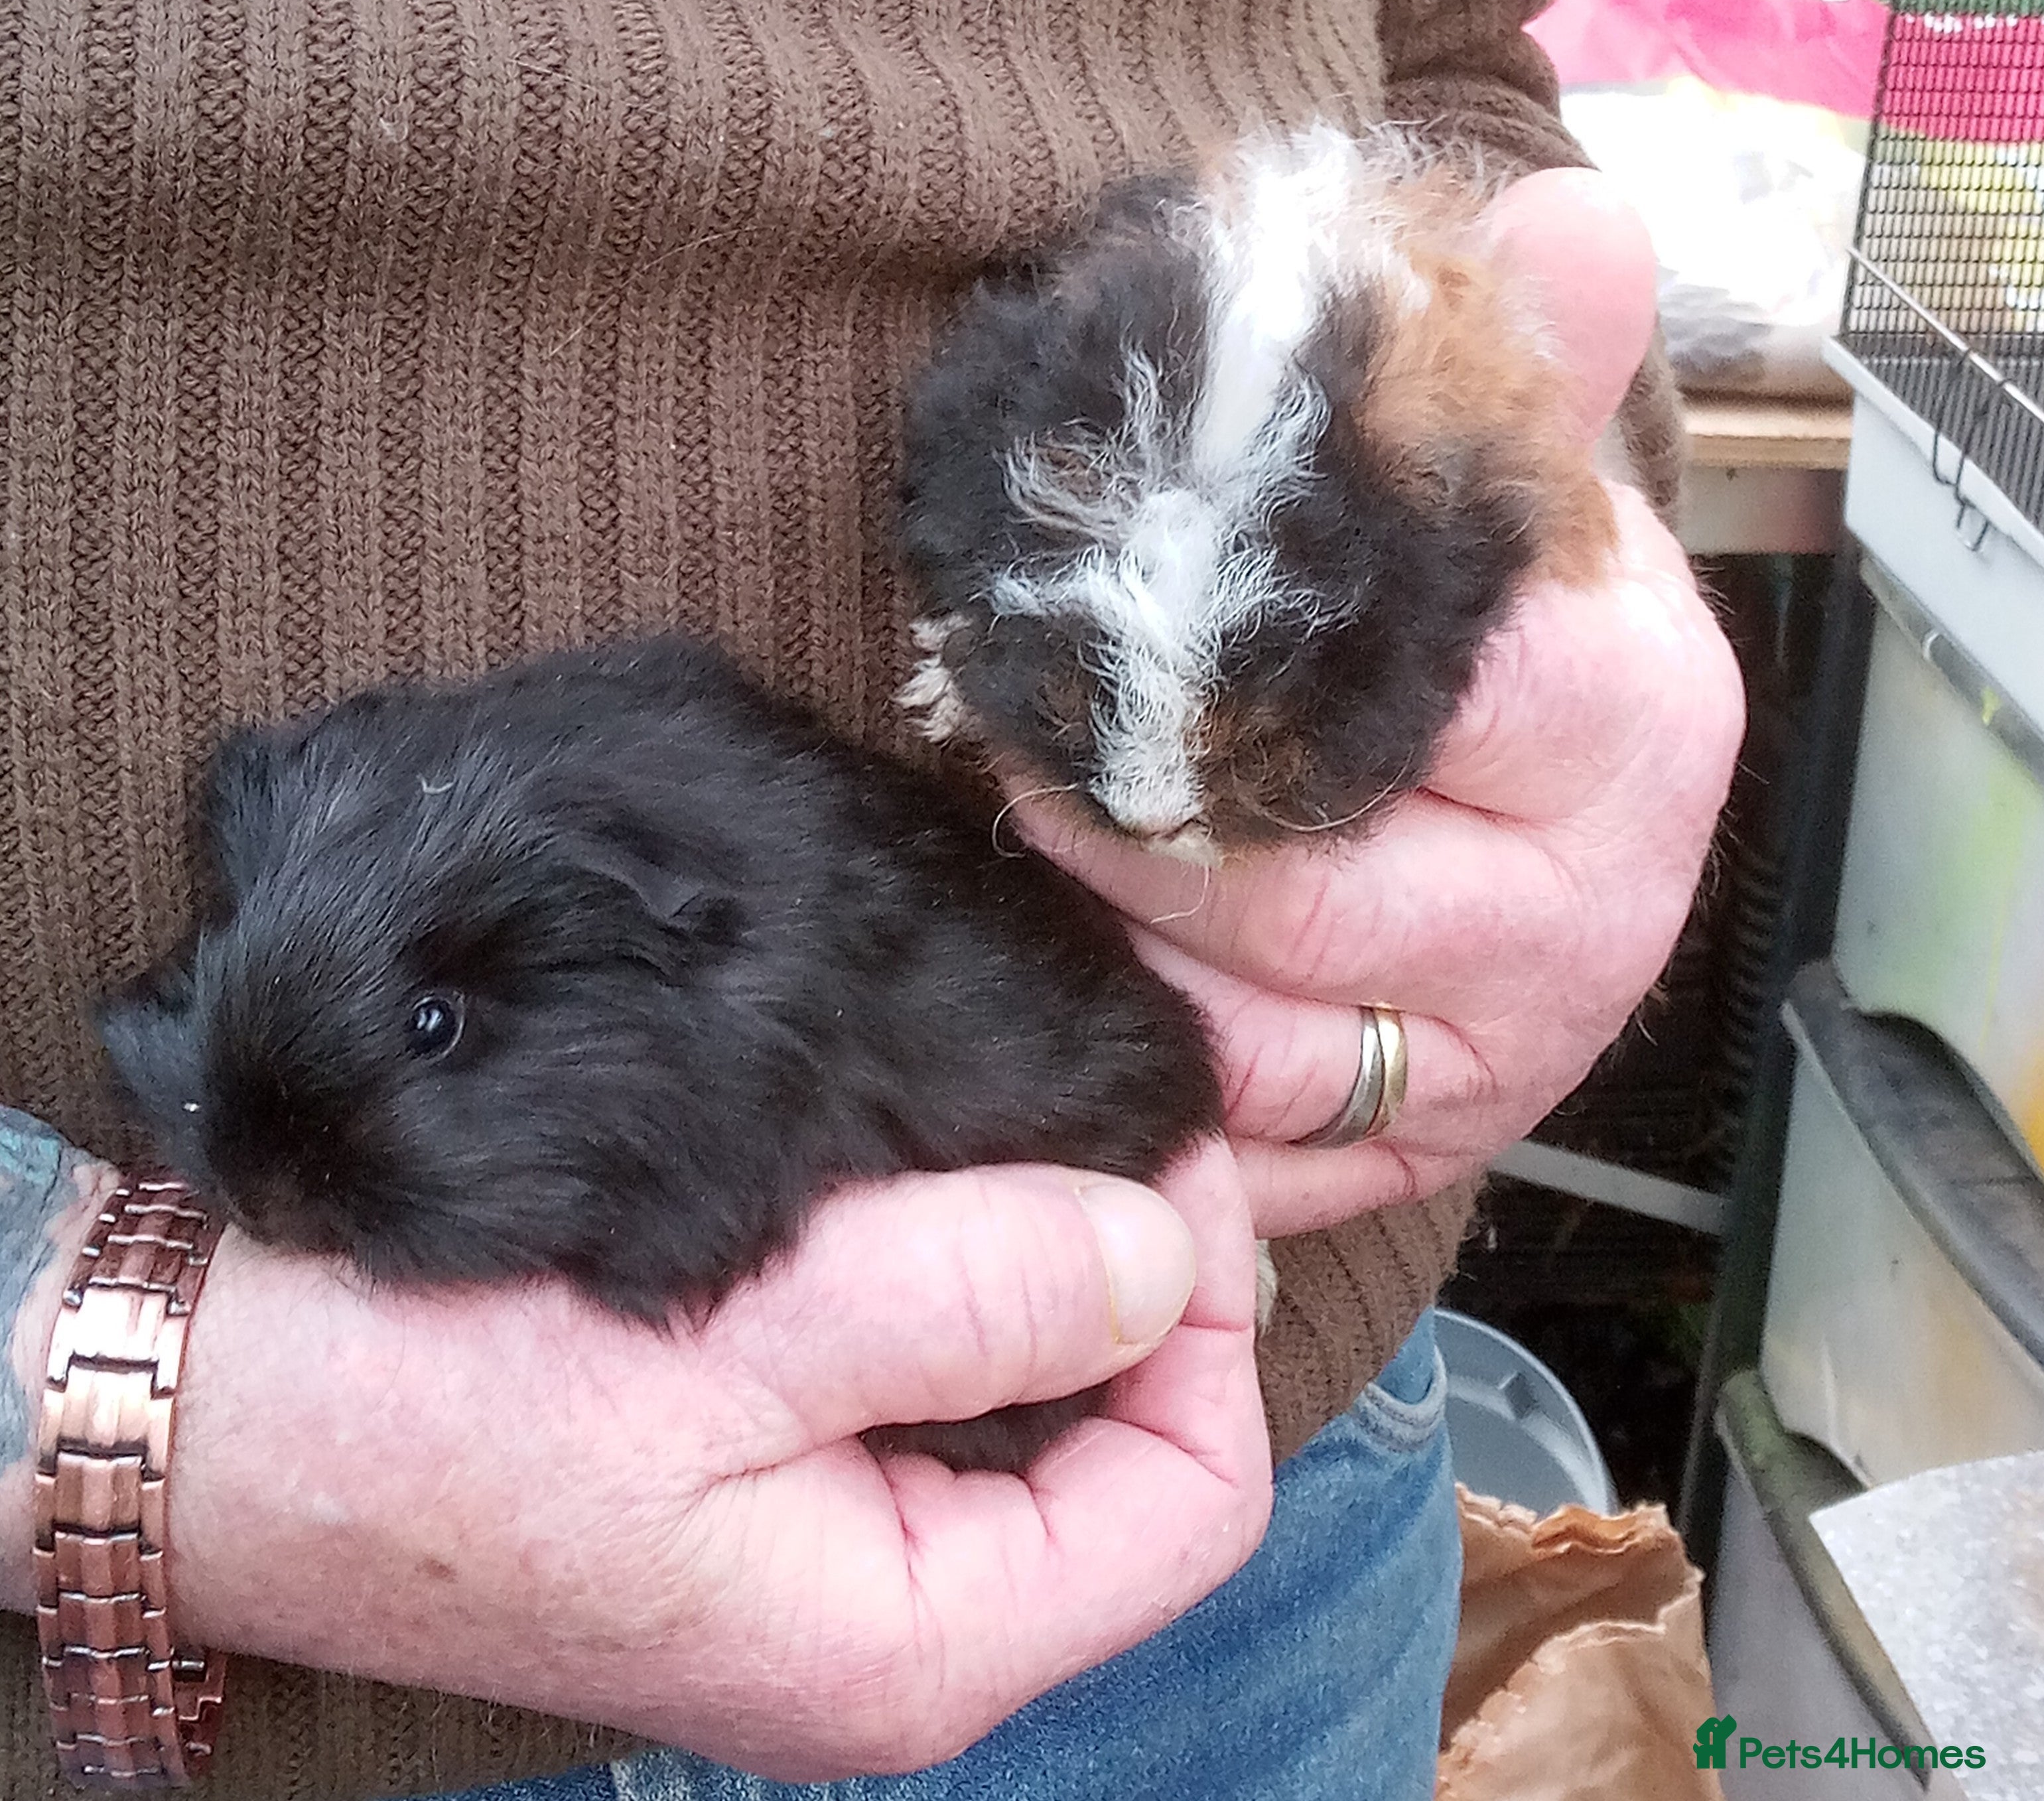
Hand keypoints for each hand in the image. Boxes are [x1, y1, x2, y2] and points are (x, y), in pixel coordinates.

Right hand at [3, 1141, 1268, 1780]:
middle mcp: (887, 1632)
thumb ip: (971, 1298)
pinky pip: (931, 1398)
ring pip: (1035, 1420)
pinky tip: (921, 1199)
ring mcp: (828, 1568)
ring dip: (1046, 1278)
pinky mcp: (769, 1500)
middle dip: (1142, 1289)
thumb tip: (1166, 1253)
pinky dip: (956, 1294)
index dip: (1209, 1316)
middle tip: (1099, 1126)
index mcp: (908, 1643)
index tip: (1162, 1160)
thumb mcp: (730, 1340)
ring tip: (1015, 1142)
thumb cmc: (435, 1402)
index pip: (1193, 1495)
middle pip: (1130, 1458)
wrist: (215, 1418)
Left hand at [1012, 171, 1745, 1235]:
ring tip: (1032, 865)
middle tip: (1009, 759)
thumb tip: (1570, 227)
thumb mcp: (1527, 497)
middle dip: (1126, 835)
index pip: (1399, 698)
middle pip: (1299, 895)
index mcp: (1623, 717)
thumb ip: (1518, 369)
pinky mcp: (1438, 1136)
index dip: (1217, 678)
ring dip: (1120, 959)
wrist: (1568, 816)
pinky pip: (1264, 1142)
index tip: (1101, 637)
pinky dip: (1161, 1080)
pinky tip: (1089, 1001)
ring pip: (1260, 1040)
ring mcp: (1514, 1045)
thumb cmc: (1510, 641)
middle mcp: (1592, 904)